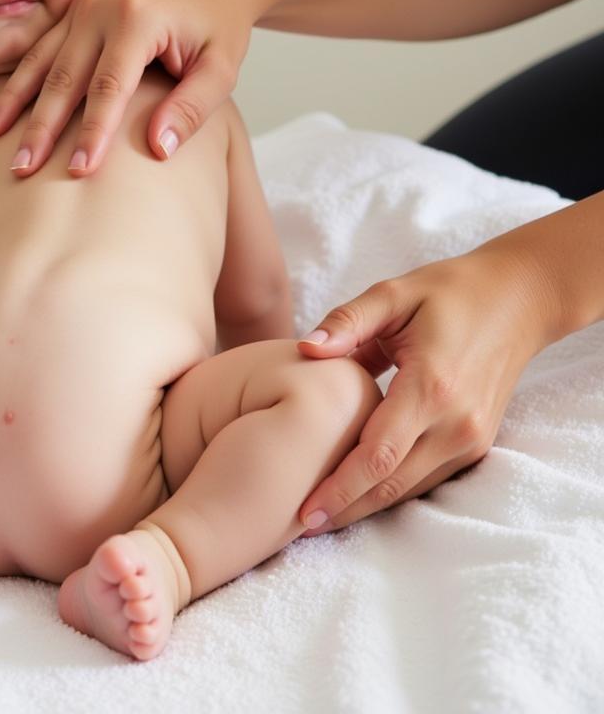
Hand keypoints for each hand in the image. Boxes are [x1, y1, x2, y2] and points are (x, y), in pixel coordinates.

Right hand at [0, 0, 258, 175]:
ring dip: (16, 104)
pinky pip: (40, 49)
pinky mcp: (75, 10)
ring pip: (42, 62)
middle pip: (65, 78)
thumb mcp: (221, 70)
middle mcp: (103, 7)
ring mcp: (84, 5)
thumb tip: (158, 150)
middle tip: (21, 171)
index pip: (109, 88)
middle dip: (42, 128)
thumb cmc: (221, 27)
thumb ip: (192, 108)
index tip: (78, 172)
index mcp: (139, 19)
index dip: (92, 133)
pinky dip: (19, 82)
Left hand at [294, 247, 546, 533]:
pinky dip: (392, 489)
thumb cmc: (446, 292)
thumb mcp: (391, 294)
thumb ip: (347, 322)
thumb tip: (305, 349)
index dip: (340, 487)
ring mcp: (471, 437)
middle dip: (346, 507)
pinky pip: (428, 477)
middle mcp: (456, 422)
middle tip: (298, 524)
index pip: (379, 455)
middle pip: (392, 484)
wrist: (517, 300)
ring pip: (411, 488)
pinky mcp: (476, 442)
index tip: (305, 509)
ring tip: (320, 516)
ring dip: (367, 506)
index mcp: (431, 387)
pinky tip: (357, 494)